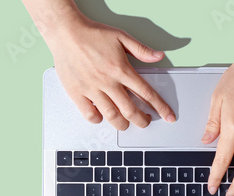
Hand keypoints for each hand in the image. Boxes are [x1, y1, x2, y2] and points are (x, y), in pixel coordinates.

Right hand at [45, 17, 175, 129]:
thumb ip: (141, 50)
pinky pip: (89, 114)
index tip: (167, 116)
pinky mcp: (77, 92)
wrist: (66, 32)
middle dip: (142, 120)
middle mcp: (108, 81)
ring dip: (123, 124)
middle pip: (131, 110)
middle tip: (145, 121)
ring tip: (126, 124)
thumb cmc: (92, 34)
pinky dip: (98, 119)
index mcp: (121, 69)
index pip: (146, 93)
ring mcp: (92, 89)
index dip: (160, 107)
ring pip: (111, 115)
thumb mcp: (121, 37)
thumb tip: (158, 56)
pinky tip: (102, 117)